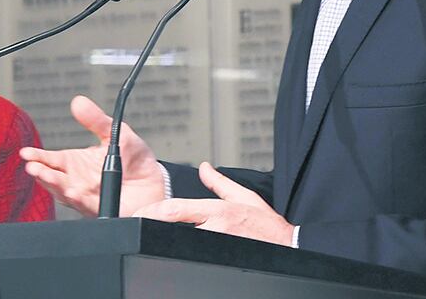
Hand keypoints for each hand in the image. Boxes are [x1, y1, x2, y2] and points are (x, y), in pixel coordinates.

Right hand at [19, 95, 164, 216]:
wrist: (154, 179)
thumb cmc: (132, 157)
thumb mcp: (115, 133)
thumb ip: (96, 120)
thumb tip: (78, 102)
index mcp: (76, 163)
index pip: (52, 160)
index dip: (38, 157)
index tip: (27, 153)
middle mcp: (77, 181)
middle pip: (54, 178)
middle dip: (42, 173)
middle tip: (33, 167)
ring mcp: (87, 196)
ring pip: (65, 193)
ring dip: (55, 186)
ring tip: (47, 177)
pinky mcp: (101, 208)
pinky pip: (87, 205)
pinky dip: (78, 199)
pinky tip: (72, 192)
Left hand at [134, 162, 294, 246]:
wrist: (288, 246)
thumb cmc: (266, 225)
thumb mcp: (243, 196)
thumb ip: (218, 183)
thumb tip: (204, 167)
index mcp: (217, 211)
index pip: (178, 210)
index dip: (154, 211)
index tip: (138, 213)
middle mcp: (214, 229)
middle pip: (175, 230)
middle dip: (156, 227)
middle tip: (137, 226)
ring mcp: (217, 246)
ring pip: (184, 244)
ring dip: (170, 241)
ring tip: (152, 237)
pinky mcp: (220, 259)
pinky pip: (197, 256)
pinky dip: (185, 252)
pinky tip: (176, 253)